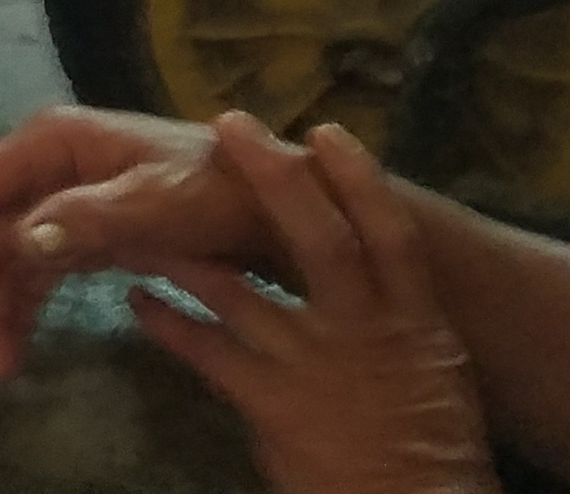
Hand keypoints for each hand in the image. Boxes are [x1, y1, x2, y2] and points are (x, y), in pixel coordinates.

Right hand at [0, 102, 257, 379]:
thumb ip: (90, 217)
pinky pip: (35, 277)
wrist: (286, 208)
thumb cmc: (224, 189)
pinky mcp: (83, 239)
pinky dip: (19, 313)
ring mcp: (63, 206)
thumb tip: (20, 238)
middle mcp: (46, 170)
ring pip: (4, 259)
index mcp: (53, 145)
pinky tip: (9, 353)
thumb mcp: (161, 202)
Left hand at [126, 117, 494, 493]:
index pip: (392, 236)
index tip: (325, 132)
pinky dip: (166, 323)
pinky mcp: (270, 401)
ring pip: (234, 288)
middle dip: (276, 179)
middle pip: (319, 239)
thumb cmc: (429, 443)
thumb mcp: (433, 372)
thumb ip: (397, 320)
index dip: (360, 180)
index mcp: (414, 321)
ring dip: (181, 251)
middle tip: (231, 125)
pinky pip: (204, 350)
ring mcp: (313, 363)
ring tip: (138, 219)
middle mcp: (364, 331)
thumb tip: (368, 282)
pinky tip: (137, 302)